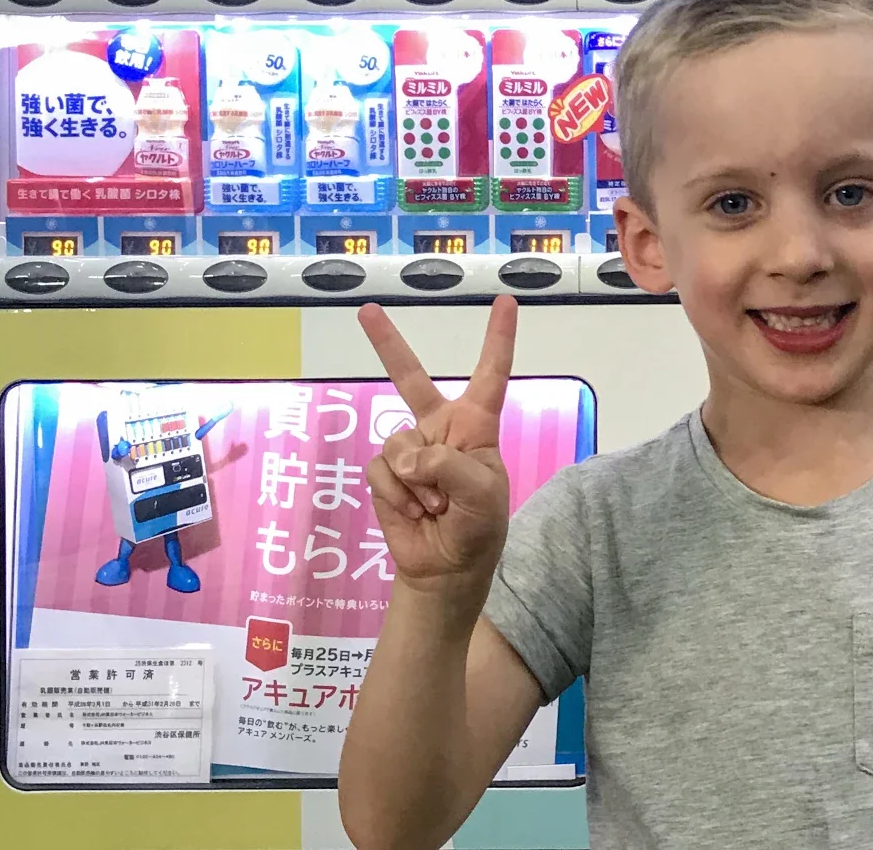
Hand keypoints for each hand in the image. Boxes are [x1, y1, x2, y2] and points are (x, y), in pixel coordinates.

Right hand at [360, 294, 517, 596]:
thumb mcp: (482, 493)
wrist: (446, 571)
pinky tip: (415, 512)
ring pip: (397, 441)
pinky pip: (381, 470)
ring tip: (434, 506)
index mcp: (477, 425)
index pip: (490, 374)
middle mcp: (441, 429)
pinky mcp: (386, 474)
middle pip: (410, 378)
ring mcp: (410, 450)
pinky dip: (397, 495)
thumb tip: (406, 458)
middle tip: (367, 310)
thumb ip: (448, 465)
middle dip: (387, 343)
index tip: (506, 301)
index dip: (498, 338)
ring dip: (416, 481)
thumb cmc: (478, 528)